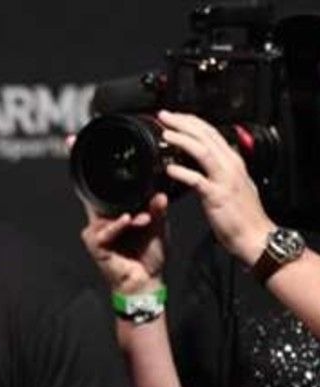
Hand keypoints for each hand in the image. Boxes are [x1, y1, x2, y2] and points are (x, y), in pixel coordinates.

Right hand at [80, 193, 168, 294]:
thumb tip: (160, 194)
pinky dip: (114, 226)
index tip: (141, 183)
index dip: (122, 189)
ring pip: (104, 215)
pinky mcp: (95, 246)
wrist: (146, 280)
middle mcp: (104, 223)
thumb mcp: (158, 228)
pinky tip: (126, 220)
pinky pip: (101, 232)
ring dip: (125, 215)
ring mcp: (97, 234)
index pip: (112, 196)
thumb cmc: (149, 257)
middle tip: (146, 206)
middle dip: (126, 201)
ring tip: (144, 220)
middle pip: (105, 202)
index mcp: (116, 216)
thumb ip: (157, 211)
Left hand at [158, 110, 274, 265]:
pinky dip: (183, 172)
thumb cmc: (242, 215)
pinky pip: (197, 180)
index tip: (175, 117)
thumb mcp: (232, 185)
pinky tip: (169, 169)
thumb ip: (219, 172)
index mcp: (233, 162)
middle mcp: (230, 165)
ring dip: (183, 140)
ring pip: (202, 151)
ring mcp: (224, 179)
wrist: (255, 236)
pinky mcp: (216, 196)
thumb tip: (204, 163)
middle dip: (184, 123)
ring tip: (166, 134)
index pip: (212, 134)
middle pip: (206, 136)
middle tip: (164, 116)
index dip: (192, 123)